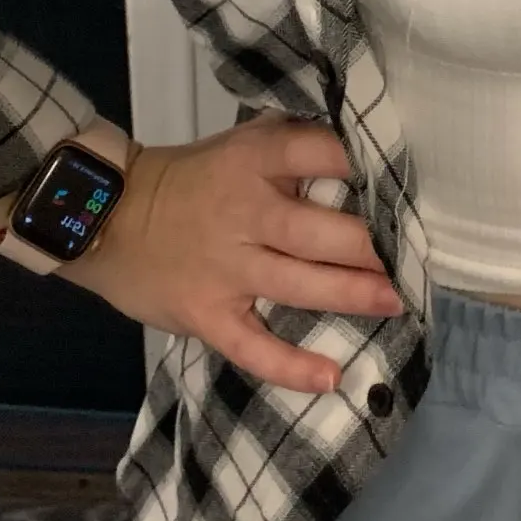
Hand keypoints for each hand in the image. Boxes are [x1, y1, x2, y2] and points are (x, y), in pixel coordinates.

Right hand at [56, 116, 404, 394]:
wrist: (104, 217)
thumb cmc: (193, 179)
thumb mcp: (242, 145)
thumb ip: (295, 145)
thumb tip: (365, 142)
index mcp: (255, 161)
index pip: (318, 153)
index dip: (366, 166)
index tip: (408, 184)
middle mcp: (244, 213)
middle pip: (318, 231)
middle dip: (371, 247)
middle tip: (417, 257)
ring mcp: (225, 268)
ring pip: (299, 284)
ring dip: (352, 294)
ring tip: (398, 302)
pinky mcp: (207, 313)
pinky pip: (252, 346)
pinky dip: (290, 366)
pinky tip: (331, 377)